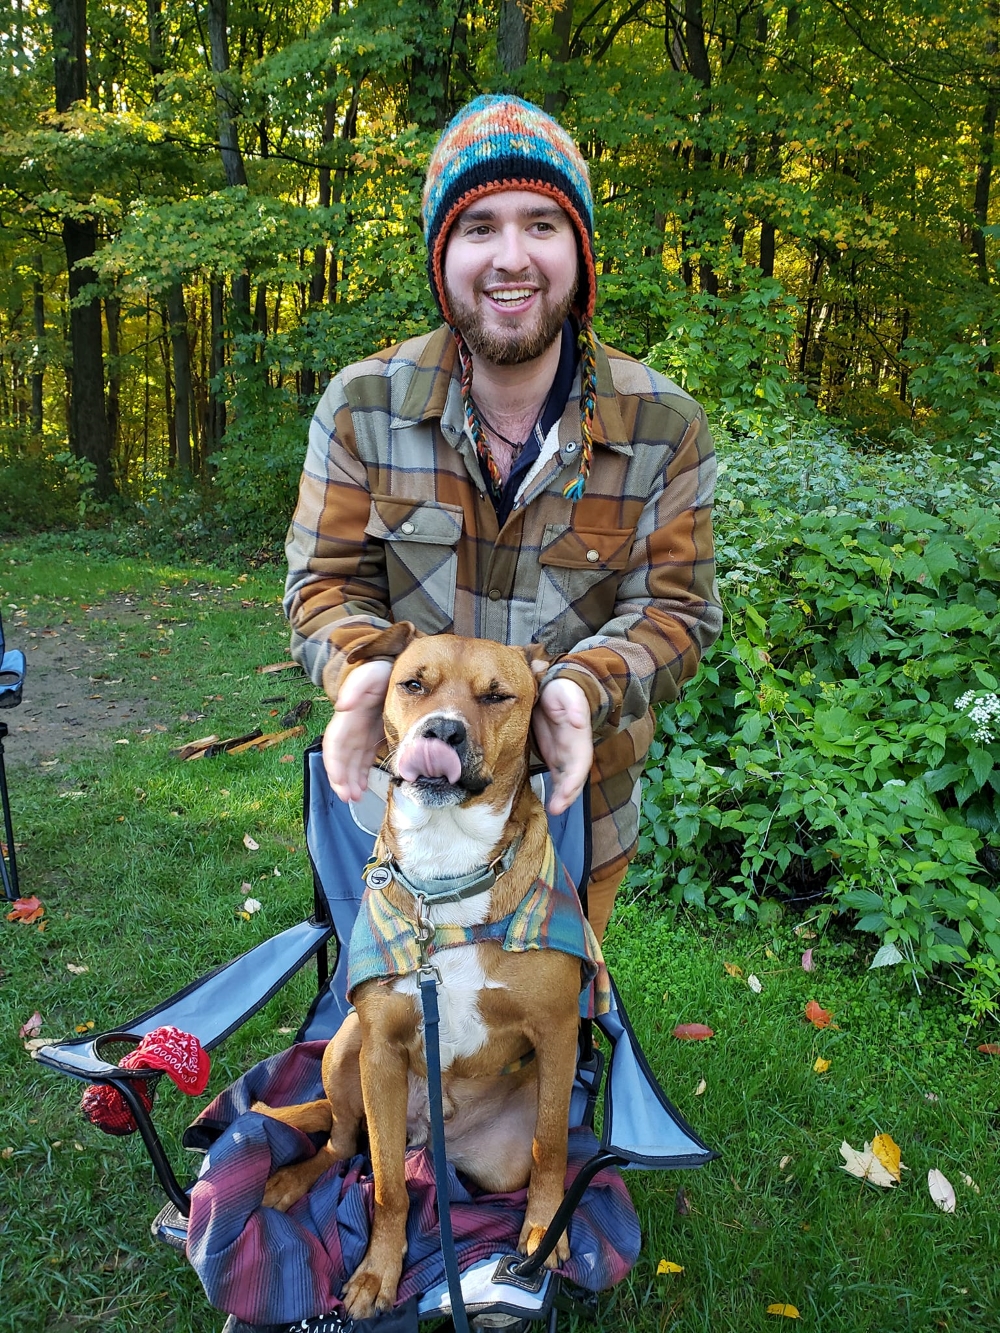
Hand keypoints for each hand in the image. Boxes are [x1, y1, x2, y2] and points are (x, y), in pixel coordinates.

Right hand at [322, 660, 392, 802]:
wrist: (391, 666)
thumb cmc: (380, 669)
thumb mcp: (370, 673)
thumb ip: (356, 686)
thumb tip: (342, 706)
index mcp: (348, 715)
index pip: (334, 743)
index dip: (334, 764)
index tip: (338, 781)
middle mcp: (351, 726)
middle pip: (340, 757)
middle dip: (342, 779)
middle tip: (349, 798)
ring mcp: (360, 732)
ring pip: (351, 761)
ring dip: (350, 781)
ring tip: (355, 798)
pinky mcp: (372, 735)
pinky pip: (363, 758)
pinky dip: (361, 774)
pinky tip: (363, 787)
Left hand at [533, 678, 592, 815]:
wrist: (554, 688)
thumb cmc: (562, 690)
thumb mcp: (566, 692)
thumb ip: (573, 704)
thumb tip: (579, 720)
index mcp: (579, 737)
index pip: (580, 762)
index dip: (575, 779)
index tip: (567, 793)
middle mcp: (573, 749)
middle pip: (574, 777)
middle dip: (568, 795)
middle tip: (556, 809)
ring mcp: (563, 754)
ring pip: (565, 780)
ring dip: (561, 797)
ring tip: (553, 810)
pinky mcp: (552, 754)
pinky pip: (554, 776)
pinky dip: (552, 790)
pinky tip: (546, 802)